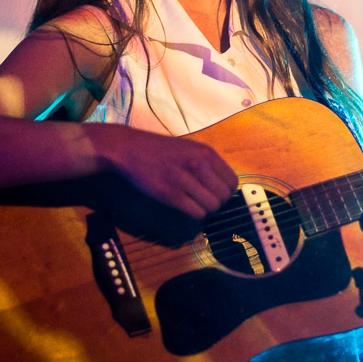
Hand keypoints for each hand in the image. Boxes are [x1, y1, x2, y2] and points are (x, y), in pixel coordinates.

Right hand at [95, 125, 237, 218]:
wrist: (131, 149)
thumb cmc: (161, 149)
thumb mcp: (190, 148)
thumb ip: (208, 163)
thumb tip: (224, 184)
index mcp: (206, 153)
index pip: (232, 181)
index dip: (226, 190)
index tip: (216, 192)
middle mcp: (198, 165)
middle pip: (224, 196)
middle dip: (216, 201)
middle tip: (204, 199)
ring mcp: (184, 180)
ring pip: (212, 207)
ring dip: (205, 208)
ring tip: (194, 202)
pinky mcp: (171, 195)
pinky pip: (196, 213)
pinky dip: (194, 213)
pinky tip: (186, 205)